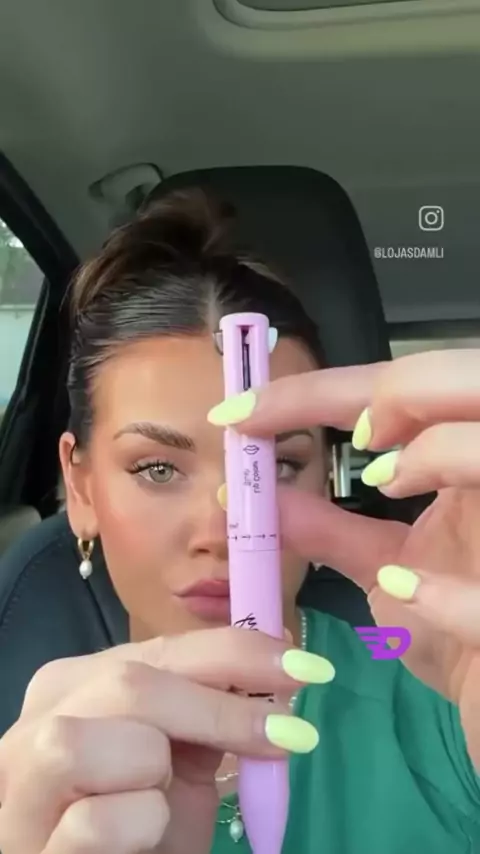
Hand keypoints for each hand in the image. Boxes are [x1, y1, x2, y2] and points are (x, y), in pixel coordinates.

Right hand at [0, 629, 324, 853]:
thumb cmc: (139, 826)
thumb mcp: (179, 761)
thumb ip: (208, 714)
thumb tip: (277, 671)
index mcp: (77, 683)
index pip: (162, 648)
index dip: (237, 652)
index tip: (306, 666)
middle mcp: (40, 718)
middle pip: (133, 683)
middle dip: (222, 710)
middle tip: (289, 736)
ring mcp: (24, 779)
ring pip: (112, 743)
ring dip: (159, 774)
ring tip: (157, 802)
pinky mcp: (27, 841)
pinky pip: (100, 820)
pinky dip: (140, 827)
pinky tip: (136, 840)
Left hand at [207, 349, 479, 768]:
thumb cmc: (453, 632)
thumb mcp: (383, 571)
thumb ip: (324, 529)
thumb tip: (248, 495)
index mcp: (469, 470)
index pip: (400, 396)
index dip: (316, 391)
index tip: (237, 415)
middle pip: (473, 383)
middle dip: (405, 390)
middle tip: (353, 434)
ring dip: (440, 450)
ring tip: (387, 480)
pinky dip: (449, 586)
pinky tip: (409, 589)